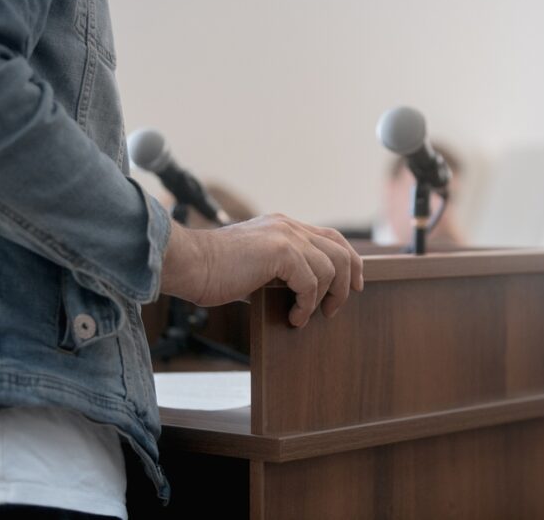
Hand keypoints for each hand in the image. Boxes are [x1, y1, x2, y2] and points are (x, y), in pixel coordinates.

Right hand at [161, 213, 363, 326]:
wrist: (189, 264)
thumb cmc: (213, 272)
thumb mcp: (254, 267)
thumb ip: (278, 271)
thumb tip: (301, 294)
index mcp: (283, 226)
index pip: (331, 238)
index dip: (349, 260)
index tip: (355, 284)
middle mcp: (289, 226)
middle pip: (340, 250)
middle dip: (347, 282)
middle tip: (336, 308)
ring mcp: (286, 236)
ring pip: (331, 268)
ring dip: (324, 298)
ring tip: (305, 316)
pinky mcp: (281, 252)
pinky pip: (311, 282)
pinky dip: (307, 305)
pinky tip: (294, 317)